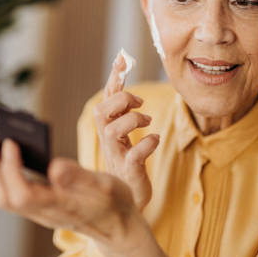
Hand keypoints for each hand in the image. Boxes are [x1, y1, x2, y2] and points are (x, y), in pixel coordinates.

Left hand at [0, 132, 166, 256]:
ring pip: (4, 197)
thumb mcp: (106, 186)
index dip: (10, 169)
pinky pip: (12, 193)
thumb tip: (54, 166)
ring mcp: (39, 212)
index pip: (22, 194)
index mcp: (60, 206)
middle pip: (3, 197)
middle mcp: (44, 212)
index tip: (10, 142)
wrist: (118, 227)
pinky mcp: (40, 207)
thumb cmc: (114, 204)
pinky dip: (3, 174)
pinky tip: (9, 154)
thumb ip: (80, 177)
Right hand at [93, 52, 159, 210]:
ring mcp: (116, 156)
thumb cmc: (127, 160)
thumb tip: (123, 68)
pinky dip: (147, 143)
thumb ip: (123, 104)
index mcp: (107, 127)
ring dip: (132, 120)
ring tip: (148, 121)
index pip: (106, 97)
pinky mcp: (129, 171)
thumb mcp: (124, 130)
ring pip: (113, 131)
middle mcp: (107, 140)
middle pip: (102, 111)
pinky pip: (135, 154)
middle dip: (121, 100)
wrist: (129, 198)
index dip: (113, 77)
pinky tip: (155, 139)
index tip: (123, 58)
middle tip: (140, 103)